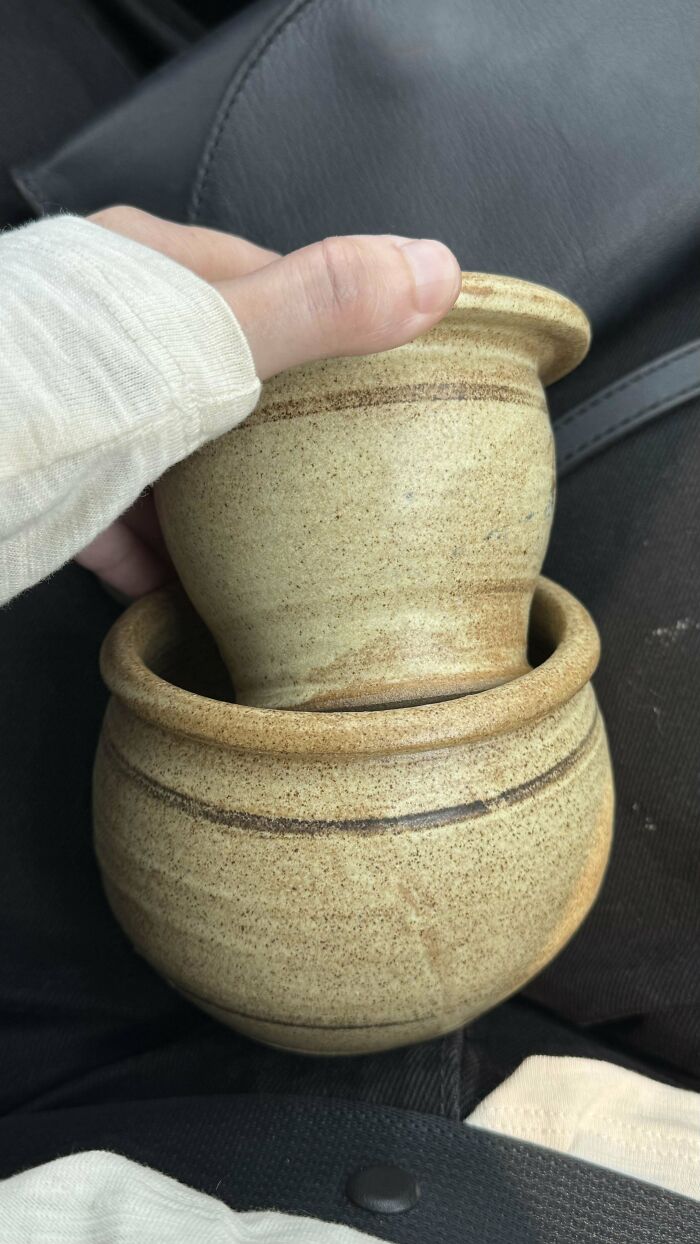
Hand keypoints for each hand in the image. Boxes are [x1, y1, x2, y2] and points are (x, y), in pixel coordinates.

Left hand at [76, 207, 460, 595]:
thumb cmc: (73, 379)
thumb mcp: (210, 340)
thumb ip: (318, 306)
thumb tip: (436, 269)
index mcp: (150, 272)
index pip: (265, 286)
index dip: (330, 332)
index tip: (381, 386)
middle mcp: (112, 336)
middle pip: (217, 384)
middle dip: (274, 434)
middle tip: (342, 483)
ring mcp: (78, 414)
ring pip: (167, 460)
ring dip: (214, 506)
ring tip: (277, 550)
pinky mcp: (48, 487)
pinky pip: (115, 525)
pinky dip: (153, 561)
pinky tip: (186, 595)